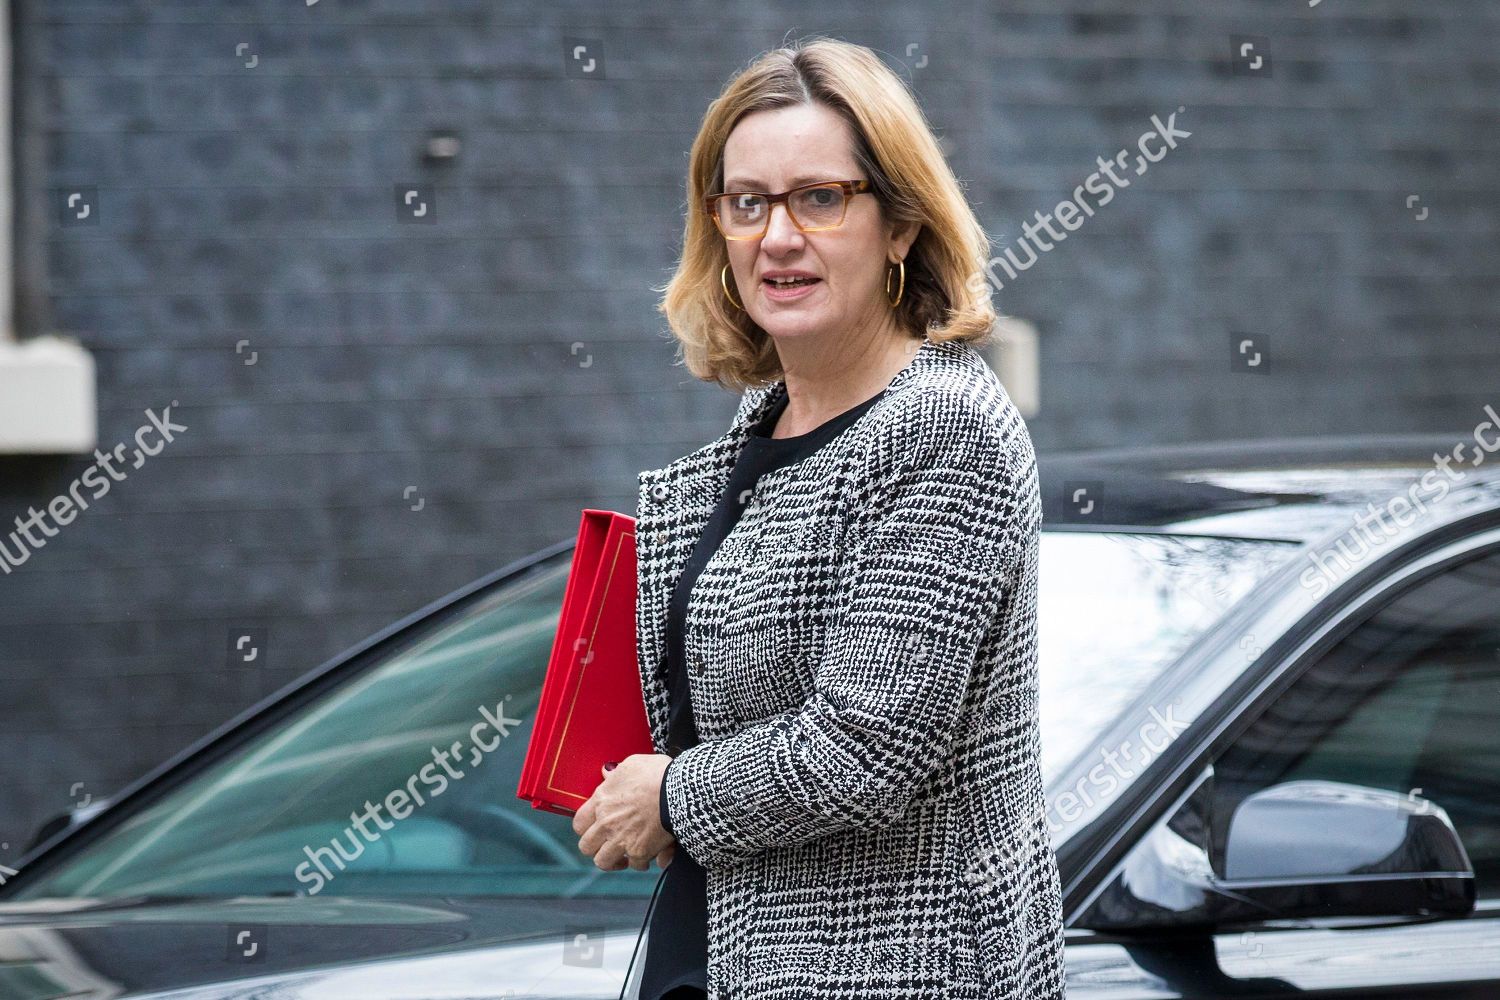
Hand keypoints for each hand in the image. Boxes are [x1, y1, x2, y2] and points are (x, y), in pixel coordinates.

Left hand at [573, 753, 675, 871]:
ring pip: (604, 862)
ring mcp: (620, 840)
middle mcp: (606, 823)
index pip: (579, 823)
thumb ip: (616, 772)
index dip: (586, 828)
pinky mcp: (639, 852)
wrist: (678, 791)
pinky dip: (641, 862)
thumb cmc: (658, 773)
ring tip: (624, 856)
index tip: (595, 828)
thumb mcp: (633, 764)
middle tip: (608, 845)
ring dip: (614, 860)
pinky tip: (648, 855)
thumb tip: (606, 772)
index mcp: (601, 801)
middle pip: (586, 847)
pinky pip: (635, 865)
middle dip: (596, 847)